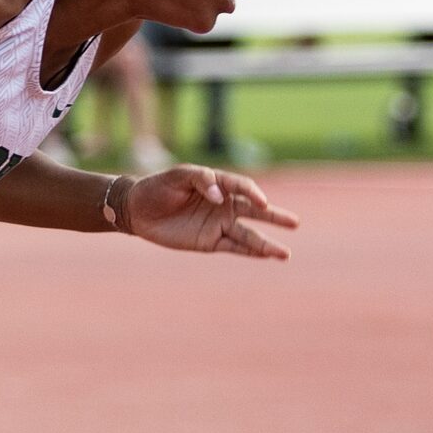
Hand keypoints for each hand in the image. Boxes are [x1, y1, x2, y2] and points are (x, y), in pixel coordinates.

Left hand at [122, 164, 297, 259]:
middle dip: (274, 216)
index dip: (253, 193)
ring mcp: (218, 224)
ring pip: (248, 234)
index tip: (261, 201)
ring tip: (286, 254)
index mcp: (218, 184)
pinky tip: (267, 256)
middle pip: (254, 211)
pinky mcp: (210, 242)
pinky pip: (234, 247)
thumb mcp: (177, 175)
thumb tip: (218, 196)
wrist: (137, 210)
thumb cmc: (158, 187)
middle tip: (295, 223)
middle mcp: (223, 205)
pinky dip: (250, 253)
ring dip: (267, 244)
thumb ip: (201, 179)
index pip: (242, 187)